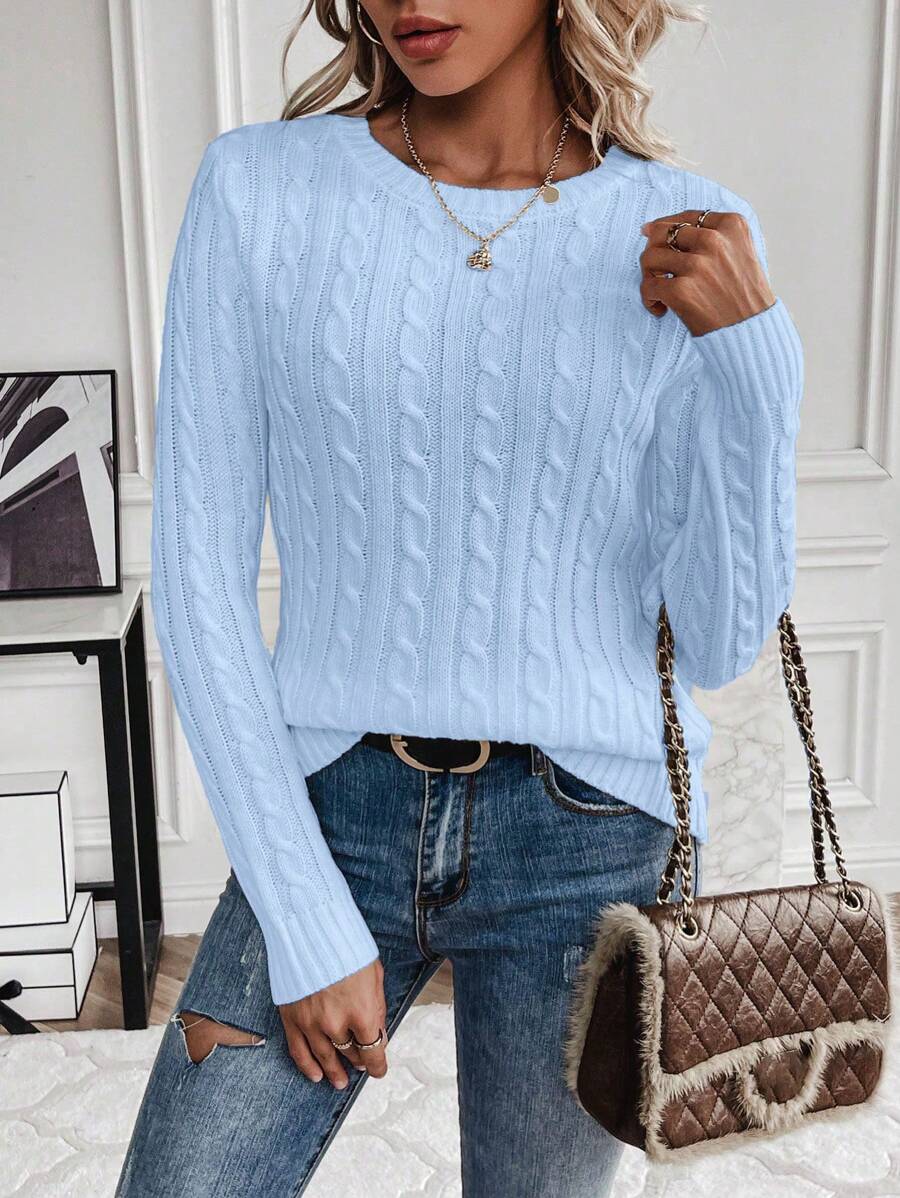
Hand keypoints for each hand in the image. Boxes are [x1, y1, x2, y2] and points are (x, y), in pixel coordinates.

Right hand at [279, 958, 387, 1088]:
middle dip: (358, 1061)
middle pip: (350, 1054)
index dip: (378, 1065)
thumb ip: (377, 1007)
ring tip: (339, 1082)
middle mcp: (336, 1023)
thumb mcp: (374, 975)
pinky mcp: (292, 1018)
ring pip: (325, 1058)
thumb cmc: (346, 947)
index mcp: (362, 1012)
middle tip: (360, 1066)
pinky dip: (307, 1066)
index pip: (373, 1051)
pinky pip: (299, 1051)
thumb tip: (377, 1033)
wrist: (310, 929)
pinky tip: (315, 1075)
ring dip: (333, 1072)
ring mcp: (311, 1023)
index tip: (379, 1070)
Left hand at [638, 209, 776, 336]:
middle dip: (654, 249)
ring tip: (659, 291)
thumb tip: (658, 227)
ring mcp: (697, 265)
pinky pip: (648, 286)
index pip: (687, 217)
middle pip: (663, 232)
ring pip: (649, 257)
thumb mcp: (741, 252)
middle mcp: (714, 240)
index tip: (655, 237)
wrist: (752, 331)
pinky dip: (649, 300)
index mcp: (732, 226)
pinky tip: (661, 309)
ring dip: (648, 275)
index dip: (668, 228)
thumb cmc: (743, 296)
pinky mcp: (681, 290)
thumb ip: (714, 237)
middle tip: (657, 269)